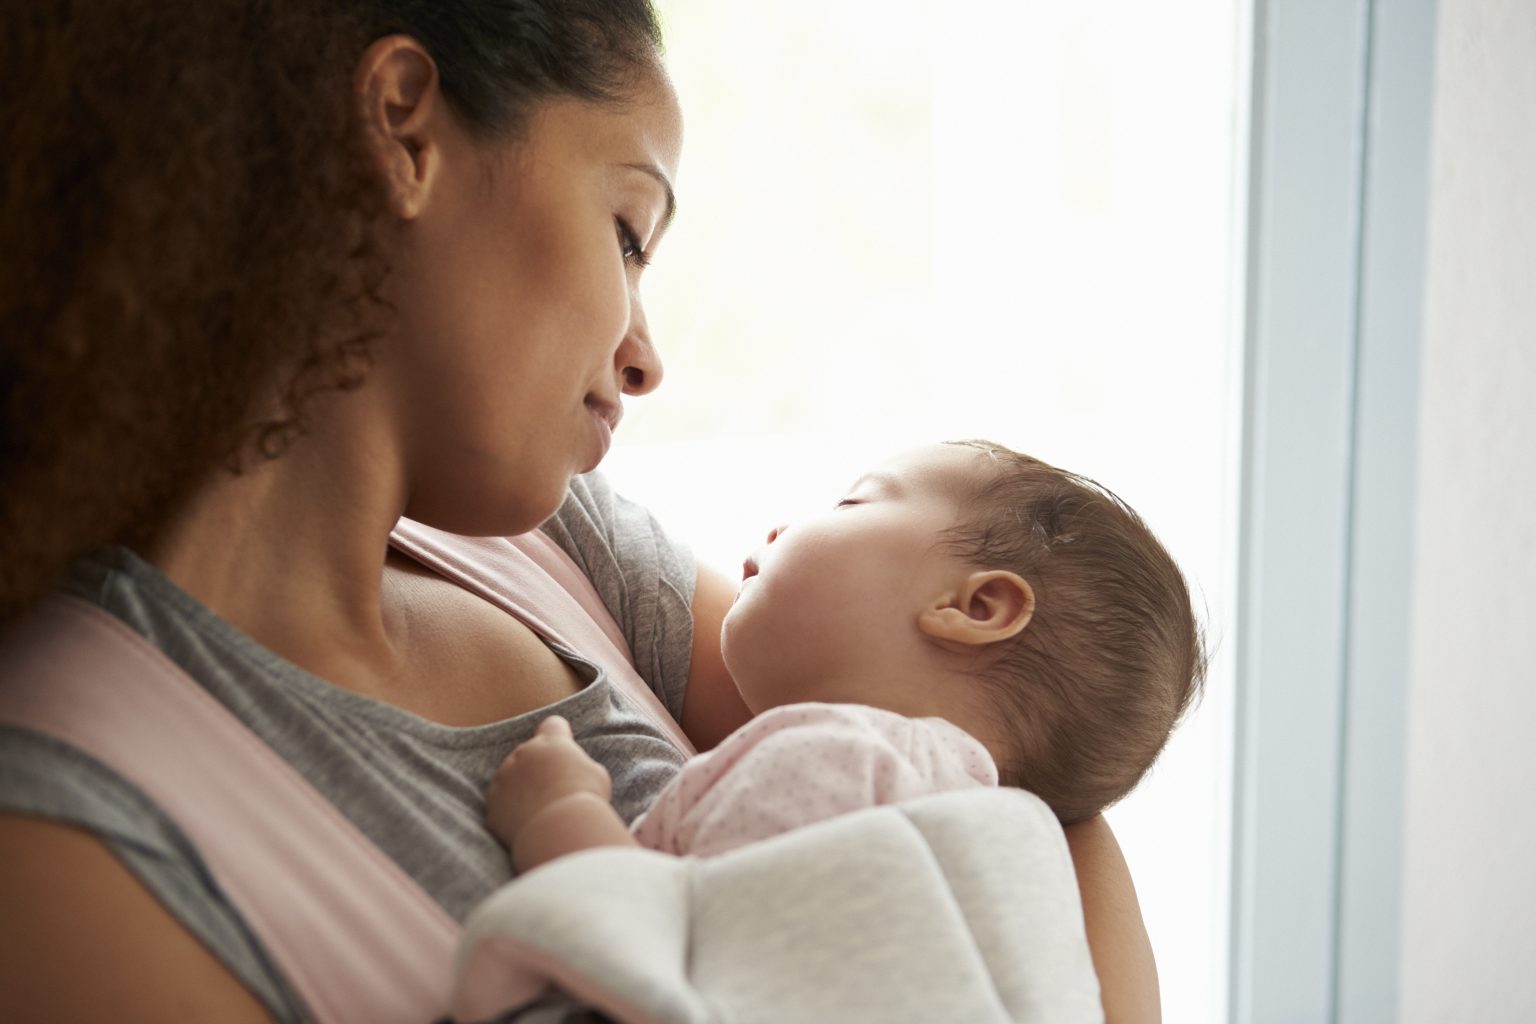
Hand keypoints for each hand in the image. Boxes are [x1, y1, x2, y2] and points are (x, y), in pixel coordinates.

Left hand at [486, 716, 612, 850]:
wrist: (561, 828)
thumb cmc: (585, 799)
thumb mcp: (596, 774)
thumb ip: (580, 765)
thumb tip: (576, 770)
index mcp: (551, 741)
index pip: (552, 725)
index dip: (559, 736)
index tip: (563, 751)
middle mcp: (523, 753)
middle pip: (528, 754)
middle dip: (538, 768)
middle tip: (556, 791)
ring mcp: (503, 778)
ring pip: (510, 780)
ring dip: (521, 791)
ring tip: (543, 812)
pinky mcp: (492, 805)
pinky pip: (500, 807)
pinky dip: (511, 815)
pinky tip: (529, 826)